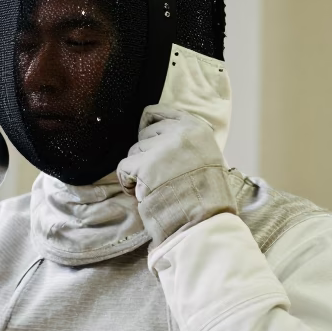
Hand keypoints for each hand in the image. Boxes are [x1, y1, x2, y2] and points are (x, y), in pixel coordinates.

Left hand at [117, 106, 235, 246]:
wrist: (205, 219)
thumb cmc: (207, 194)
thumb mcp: (207, 156)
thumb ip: (188, 142)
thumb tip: (161, 136)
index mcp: (196, 129)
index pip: (162, 112)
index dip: (149, 125)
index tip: (145, 135)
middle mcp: (179, 134)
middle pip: (145, 134)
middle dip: (146, 153)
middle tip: (156, 174)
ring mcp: (161, 149)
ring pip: (134, 151)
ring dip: (137, 170)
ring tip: (152, 187)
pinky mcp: (145, 167)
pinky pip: (123, 167)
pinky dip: (127, 182)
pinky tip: (139, 193)